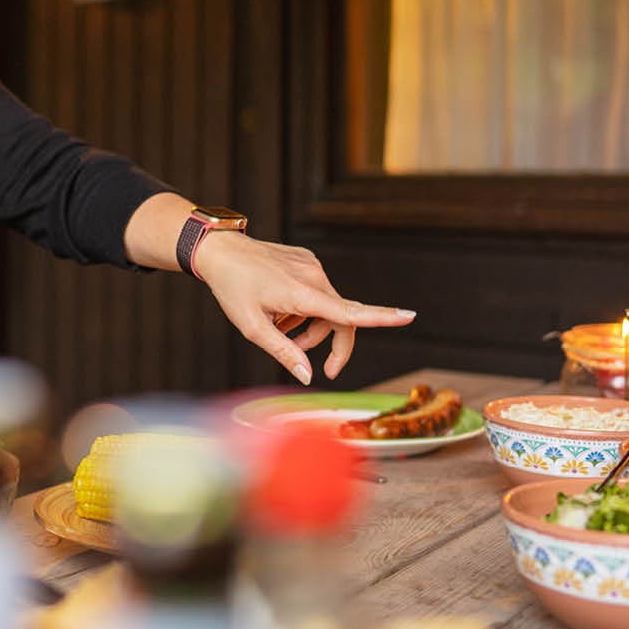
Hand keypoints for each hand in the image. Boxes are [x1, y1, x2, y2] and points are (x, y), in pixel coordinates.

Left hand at [192, 232, 414, 383]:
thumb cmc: (233, 289)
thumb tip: (308, 376)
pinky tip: (279, 309)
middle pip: (341, 319)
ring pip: (327, 307)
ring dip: (312, 327)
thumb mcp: (252, 328)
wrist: (220, 251)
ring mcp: (312, 266)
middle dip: (333, 345)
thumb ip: (284, 352)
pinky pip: (316, 292)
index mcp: (303, 293)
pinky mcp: (307, 261)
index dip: (382, 317)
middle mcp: (314, 276)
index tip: (409, 316)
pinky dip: (304, 309)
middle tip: (324, 370)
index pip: (349, 311)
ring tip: (282, 332)